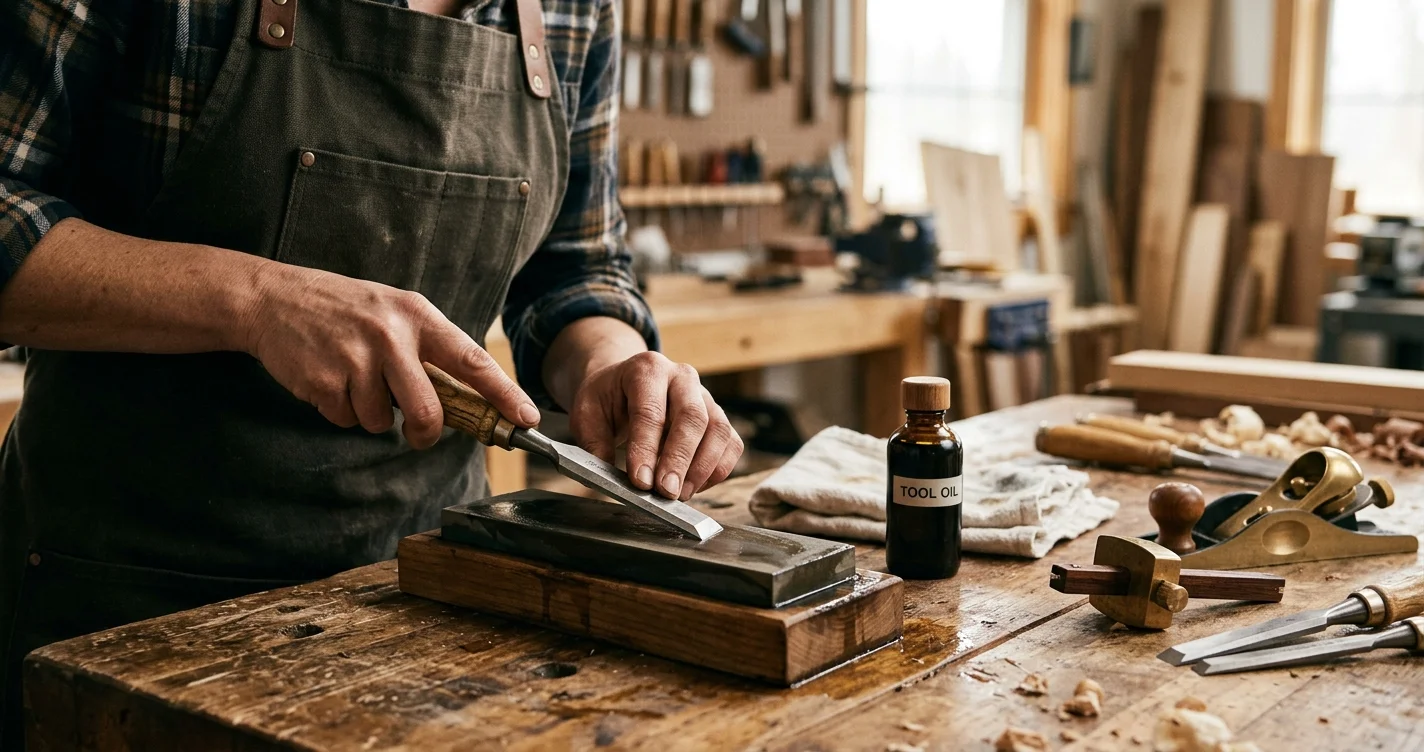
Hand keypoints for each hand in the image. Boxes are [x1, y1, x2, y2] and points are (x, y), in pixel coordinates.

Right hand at [243, 265, 538, 448]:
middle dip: (425, 432)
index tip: (526, 418)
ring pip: (382, 422)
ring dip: (370, 414)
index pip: (472, 360)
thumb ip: (428, 349)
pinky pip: (348, 420)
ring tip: (354, 378)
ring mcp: (356, 359)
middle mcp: (391, 336)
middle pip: (427, 411)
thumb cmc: (344, 310)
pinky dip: (342, 411)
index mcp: (417, 316)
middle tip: (419, 433)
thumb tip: (465, 401)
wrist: (273, 298)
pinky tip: (330, 380)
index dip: (503, 393)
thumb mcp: (393, 312)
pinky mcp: (325, 381)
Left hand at [569, 351, 742, 500]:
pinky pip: (731, 445)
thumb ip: (594, 444)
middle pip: (692, 417)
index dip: (646, 449)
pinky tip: (694, 487)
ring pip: (718, 431)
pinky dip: (717, 471)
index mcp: (647, 369)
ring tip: (679, 495)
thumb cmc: (608, 399)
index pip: (651, 411)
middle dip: (679, 460)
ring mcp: (706, 397)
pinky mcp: (719, 418)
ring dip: (701, 469)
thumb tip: (609, 481)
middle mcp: (682, 378)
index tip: (640, 482)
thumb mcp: (587, 413)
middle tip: (666, 492)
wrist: (625, 384)